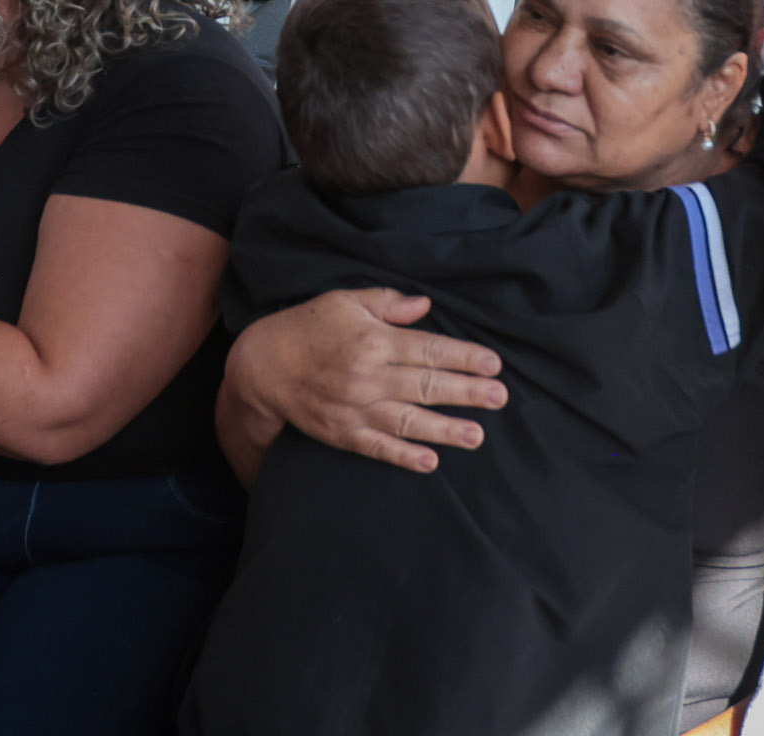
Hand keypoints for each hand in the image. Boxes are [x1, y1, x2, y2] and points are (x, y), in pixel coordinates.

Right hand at [225, 287, 505, 474]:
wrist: (263, 365)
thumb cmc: (309, 326)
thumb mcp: (345, 301)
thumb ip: (387, 303)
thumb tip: (425, 306)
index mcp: (372, 340)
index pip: (428, 349)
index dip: (463, 357)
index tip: (493, 363)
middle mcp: (367, 375)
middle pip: (425, 385)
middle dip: (466, 392)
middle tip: (500, 398)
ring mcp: (354, 407)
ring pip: (407, 421)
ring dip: (445, 429)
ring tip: (476, 435)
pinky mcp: (342, 432)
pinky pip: (377, 447)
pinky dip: (403, 456)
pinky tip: (430, 462)